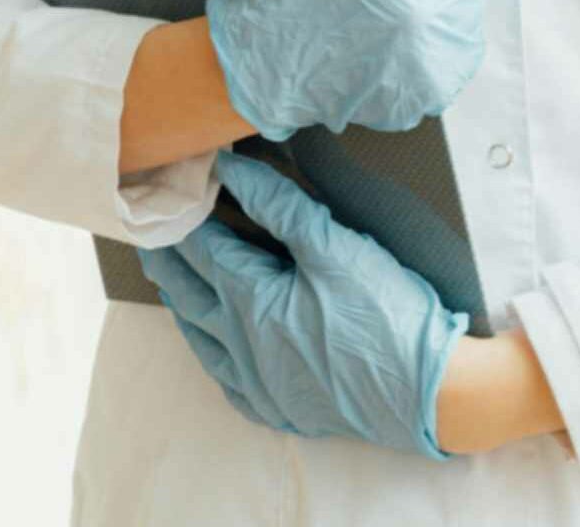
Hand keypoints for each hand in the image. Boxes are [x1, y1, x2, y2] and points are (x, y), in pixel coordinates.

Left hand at [138, 148, 468, 460]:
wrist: (429, 392)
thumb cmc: (385, 313)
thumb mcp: (336, 246)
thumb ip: (280, 206)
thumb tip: (233, 170)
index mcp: (252, 303)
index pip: (205, 250)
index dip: (186, 216)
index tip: (170, 189)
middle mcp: (243, 349)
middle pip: (190, 295)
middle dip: (168, 260)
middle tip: (149, 233)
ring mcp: (259, 387)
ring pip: (202, 341)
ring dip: (185, 305)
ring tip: (173, 281)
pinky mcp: (281, 410)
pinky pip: (228, 382)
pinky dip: (213, 354)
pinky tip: (218, 346)